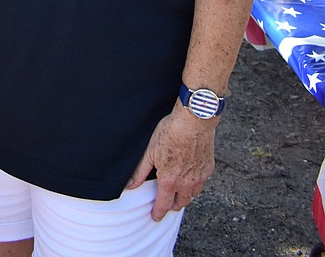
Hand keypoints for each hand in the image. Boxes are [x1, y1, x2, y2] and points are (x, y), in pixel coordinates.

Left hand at [126, 105, 215, 220]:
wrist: (193, 121)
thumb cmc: (171, 132)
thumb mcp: (150, 150)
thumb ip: (140, 171)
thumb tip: (130, 185)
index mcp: (169, 180)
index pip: (164, 204)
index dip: (158, 212)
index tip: (155, 217)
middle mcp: (186, 183)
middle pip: (180, 203)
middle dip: (172, 205)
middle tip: (167, 203)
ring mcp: (199, 177)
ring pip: (192, 195)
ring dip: (184, 196)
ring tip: (178, 191)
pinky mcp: (208, 169)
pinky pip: (201, 182)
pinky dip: (195, 184)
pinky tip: (190, 176)